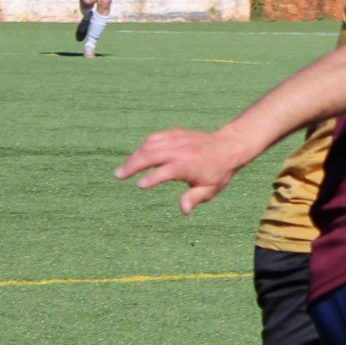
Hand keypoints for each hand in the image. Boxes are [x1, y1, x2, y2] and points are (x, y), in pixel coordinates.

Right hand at [116, 127, 245, 211]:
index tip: (139, 184)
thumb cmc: (218, 172)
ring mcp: (176, 140)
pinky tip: (137, 155)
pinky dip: (144, 146)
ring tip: (123, 169)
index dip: (153, 178)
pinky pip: (155, 137)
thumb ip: (194, 198)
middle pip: (151, 155)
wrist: (228, 146)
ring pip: (149, 145)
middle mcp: (179, 151)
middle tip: (118, 175)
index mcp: (187, 165)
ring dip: (134, 156)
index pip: (166, 171)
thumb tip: (183, 211)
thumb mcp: (210, 189)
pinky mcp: (175, 133)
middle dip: (132, 164)